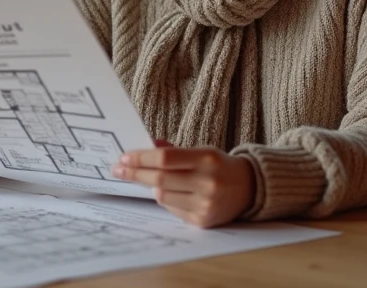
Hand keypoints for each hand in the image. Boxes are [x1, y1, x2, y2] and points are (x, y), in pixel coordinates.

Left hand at [111, 146, 255, 227]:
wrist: (248, 189)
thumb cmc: (218, 166)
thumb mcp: (201, 151)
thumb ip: (174, 151)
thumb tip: (147, 145)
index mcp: (206, 159)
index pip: (165, 158)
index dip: (141, 158)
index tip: (124, 157)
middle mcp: (207, 182)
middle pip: (159, 178)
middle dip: (135, 173)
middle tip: (118, 169)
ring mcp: (205, 204)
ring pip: (162, 195)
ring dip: (151, 186)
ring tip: (151, 180)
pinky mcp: (202, 221)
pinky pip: (172, 209)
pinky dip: (165, 199)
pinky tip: (171, 192)